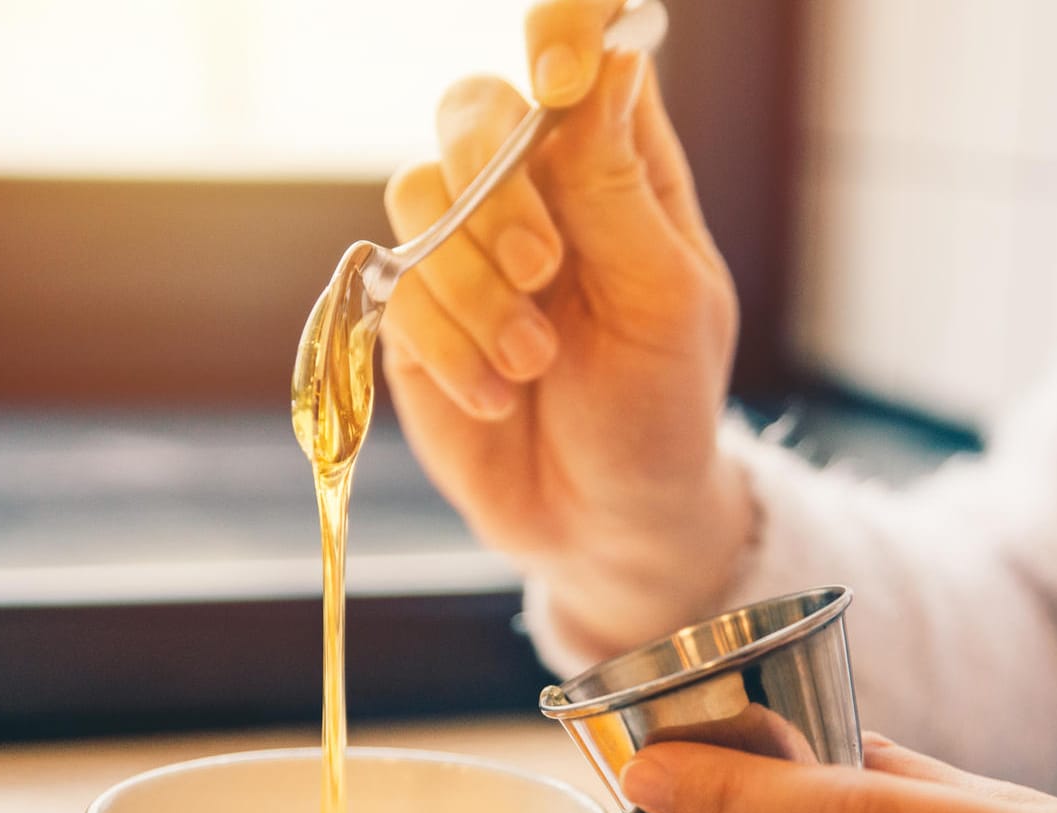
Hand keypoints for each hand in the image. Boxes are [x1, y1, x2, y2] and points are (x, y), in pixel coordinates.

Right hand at [379, 0, 748, 654]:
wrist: (603, 520)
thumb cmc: (659, 406)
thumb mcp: (664, 301)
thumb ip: (617, 187)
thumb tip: (607, 64)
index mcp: (616, 163)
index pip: (582, 51)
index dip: (560, 36)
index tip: (559, 82)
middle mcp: (533, 187)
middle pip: (473, 108)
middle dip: (496, 189)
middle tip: (545, 270)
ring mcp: (464, 246)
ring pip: (417, 195)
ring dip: (471, 286)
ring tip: (532, 363)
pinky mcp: (412, 309)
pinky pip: (393, 285)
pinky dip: (445, 345)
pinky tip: (497, 397)